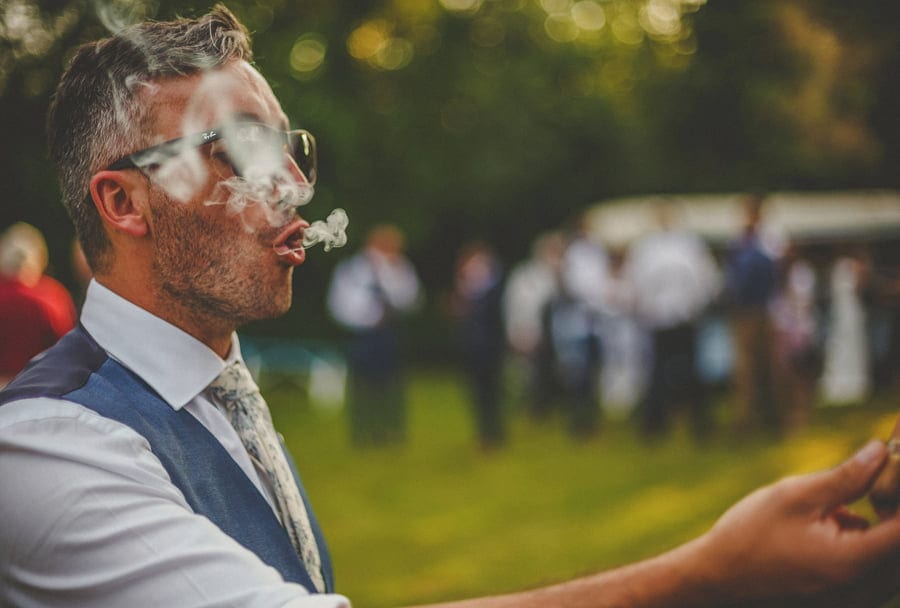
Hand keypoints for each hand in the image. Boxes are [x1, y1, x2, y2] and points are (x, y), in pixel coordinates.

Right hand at [697, 440, 899, 606]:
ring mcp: (858, 602)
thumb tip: (880, 452)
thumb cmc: (750, 535)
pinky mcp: (849, 604)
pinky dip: (867, 548)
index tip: (891, 469)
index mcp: (854, 563)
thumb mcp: (794, 497)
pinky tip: (829, 532)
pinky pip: (877, 573)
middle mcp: (865, 591)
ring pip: (892, 561)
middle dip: (892, 511)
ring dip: (880, 531)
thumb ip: (846, 478)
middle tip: (870, 482)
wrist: (718, 581)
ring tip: (835, 512)